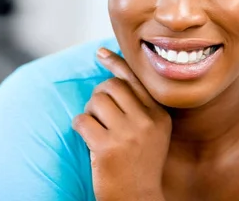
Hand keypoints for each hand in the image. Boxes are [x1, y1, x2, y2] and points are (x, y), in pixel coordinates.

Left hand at [72, 48, 170, 200]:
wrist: (136, 199)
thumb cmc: (138, 163)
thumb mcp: (150, 132)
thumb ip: (138, 106)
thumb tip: (111, 72)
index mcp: (160, 115)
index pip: (135, 79)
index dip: (116, 62)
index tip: (100, 52)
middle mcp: (147, 121)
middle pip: (110, 86)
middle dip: (98, 96)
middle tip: (98, 114)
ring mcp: (128, 134)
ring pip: (95, 101)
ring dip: (89, 112)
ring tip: (95, 129)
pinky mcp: (107, 147)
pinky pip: (82, 120)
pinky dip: (79, 126)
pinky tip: (88, 140)